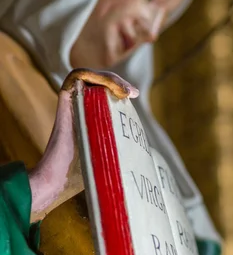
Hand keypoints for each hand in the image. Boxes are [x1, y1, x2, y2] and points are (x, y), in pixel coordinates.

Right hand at [29, 69, 138, 219]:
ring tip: (126, 91)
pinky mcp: (64, 100)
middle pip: (99, 81)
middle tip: (133, 93)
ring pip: (89, 76)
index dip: (120, 88)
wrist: (59, 179)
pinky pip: (77, 76)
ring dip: (110, 78)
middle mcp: (79, 106)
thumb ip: (123, 151)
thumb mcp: (111, 158)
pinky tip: (112, 88)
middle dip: (118, 82)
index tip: (134, 95)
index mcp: (89, 117)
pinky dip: (94, 76)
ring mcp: (71, 102)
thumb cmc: (86, 174)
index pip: (105, 92)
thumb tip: (152, 159)